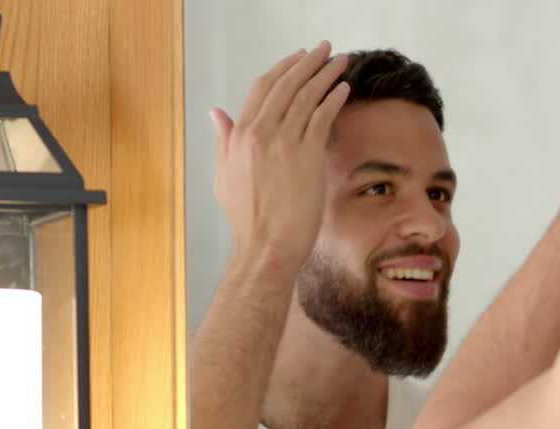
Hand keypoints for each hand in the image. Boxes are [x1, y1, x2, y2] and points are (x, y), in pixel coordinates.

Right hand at [210, 42, 350, 270]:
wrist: (267, 245)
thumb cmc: (248, 219)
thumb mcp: (224, 175)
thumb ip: (223, 140)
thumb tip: (216, 113)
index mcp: (240, 135)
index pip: (262, 88)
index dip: (283, 69)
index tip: (298, 59)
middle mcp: (260, 133)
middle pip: (286, 84)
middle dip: (308, 62)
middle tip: (325, 50)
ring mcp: (284, 142)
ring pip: (306, 95)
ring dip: (326, 73)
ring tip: (340, 61)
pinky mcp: (306, 155)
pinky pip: (322, 115)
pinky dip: (334, 97)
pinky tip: (343, 88)